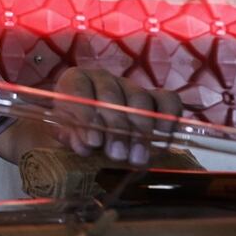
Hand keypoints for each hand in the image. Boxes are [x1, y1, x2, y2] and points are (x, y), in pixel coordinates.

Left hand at [53, 67, 181, 165]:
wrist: (91, 133)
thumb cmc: (75, 131)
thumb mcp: (67, 135)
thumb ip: (73, 137)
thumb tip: (87, 144)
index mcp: (75, 81)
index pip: (78, 89)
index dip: (86, 114)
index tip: (93, 142)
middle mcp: (103, 78)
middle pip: (112, 96)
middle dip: (115, 128)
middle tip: (117, 154)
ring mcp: (130, 86)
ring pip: (139, 99)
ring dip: (140, 130)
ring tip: (137, 157)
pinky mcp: (153, 96)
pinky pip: (167, 99)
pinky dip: (168, 116)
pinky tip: (163, 136)